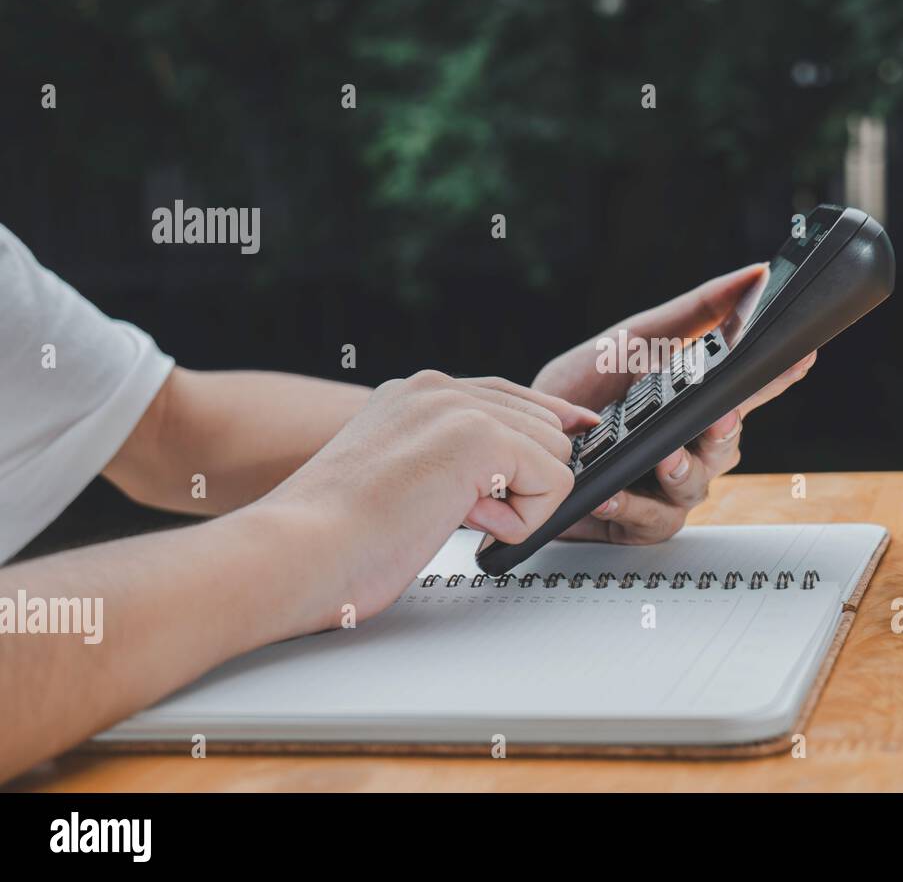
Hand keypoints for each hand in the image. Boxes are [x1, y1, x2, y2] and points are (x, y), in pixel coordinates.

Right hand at [254, 371, 594, 628]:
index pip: (510, 398)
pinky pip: (555, 479)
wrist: (294, 552)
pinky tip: (471, 526)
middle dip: (523, 480)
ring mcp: (456, 407)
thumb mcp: (399, 482)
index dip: (543, 432)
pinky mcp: (477, 437)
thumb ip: (449, 465)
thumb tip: (505, 478)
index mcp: (414, 395)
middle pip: (544, 425)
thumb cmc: (330, 538)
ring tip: (456, 520)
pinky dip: (524, 520)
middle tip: (464, 515)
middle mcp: (436, 389)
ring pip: (555, 452)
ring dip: (521, 502)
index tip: (570, 449)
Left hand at [532, 265, 816, 544]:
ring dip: (680, 470)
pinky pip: (652, 519)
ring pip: (695, 486)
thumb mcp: (638, 339)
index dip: (780, 375)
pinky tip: (614, 491)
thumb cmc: (586, 388)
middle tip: (719, 415)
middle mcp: (695, 448)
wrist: (527, 435)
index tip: (802, 355)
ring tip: (663, 455)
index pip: (751, 388)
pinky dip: (633, 505)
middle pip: (727, 444)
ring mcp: (671, 488)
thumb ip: (697, 311)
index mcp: (701, 403)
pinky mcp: (642, 520)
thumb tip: (754, 274)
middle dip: (725, 430)